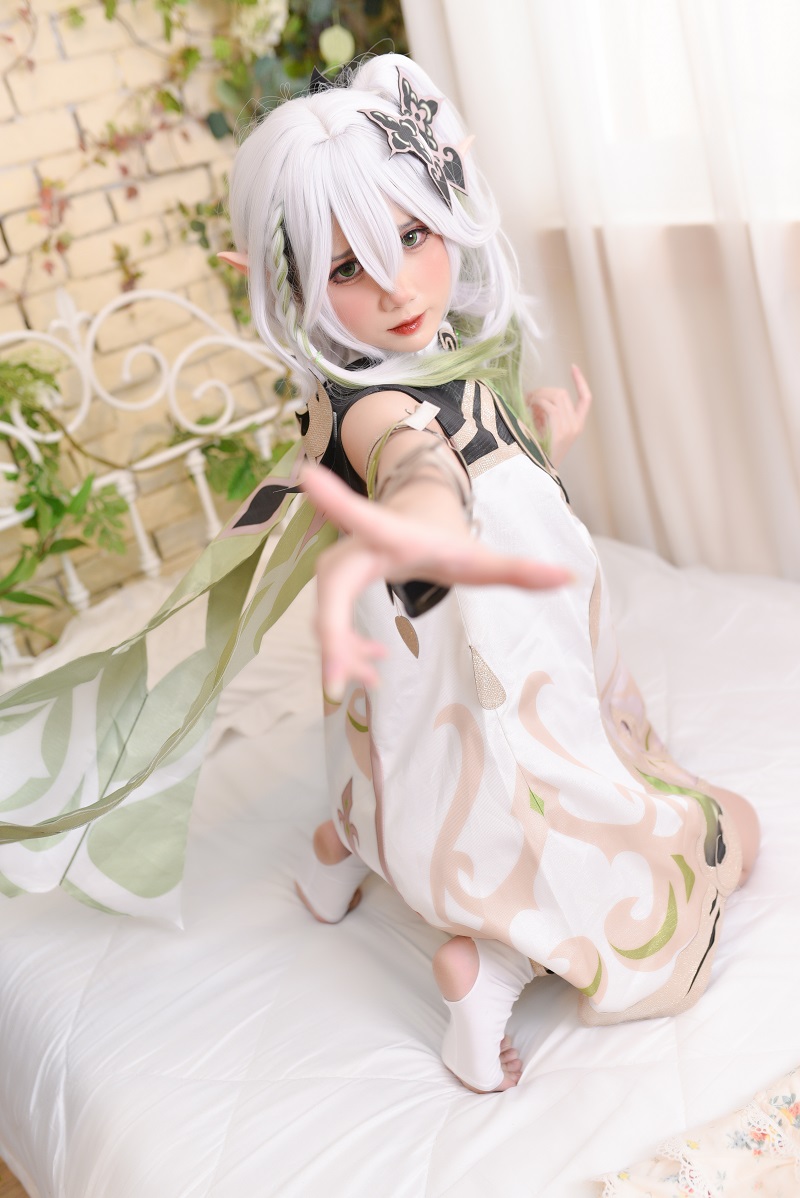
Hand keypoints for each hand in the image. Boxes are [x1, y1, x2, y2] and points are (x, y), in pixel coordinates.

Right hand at [300, 464, 572, 699]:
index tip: (309, 475)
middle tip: (338, 682)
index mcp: (391, 535)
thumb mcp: (478, 557)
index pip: (363, 518)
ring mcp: (338, 570)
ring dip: (343, 654)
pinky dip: (345, 652)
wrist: (413, 520)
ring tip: (371, 682)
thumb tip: (569, 577)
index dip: (337, 501)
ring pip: (326, 617)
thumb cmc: (444, 539)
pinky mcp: (334, 590)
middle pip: (333, 592)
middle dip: (333, 635)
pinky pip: (329, 626)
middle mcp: (356, 550)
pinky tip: (372, 669)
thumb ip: (519, 570)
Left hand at [525, 364, 591, 467]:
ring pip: (556, 395)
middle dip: (543, 391)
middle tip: (527, 399)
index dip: (580, 381)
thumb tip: (537, 397)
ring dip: (538, 395)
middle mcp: (576, 424)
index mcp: (576, 425)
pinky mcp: (560, 428)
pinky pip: (548, 405)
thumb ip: (545, 413)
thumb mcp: (545, 430)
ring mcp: (569, 426)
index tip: (573, 367)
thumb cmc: (537, 452)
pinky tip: (527, 410)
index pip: (586, 398)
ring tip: (526, 406)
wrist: (538, 474)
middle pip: (562, 393)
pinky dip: (536, 403)